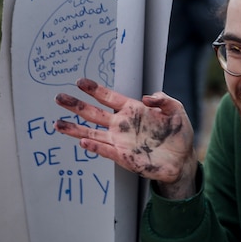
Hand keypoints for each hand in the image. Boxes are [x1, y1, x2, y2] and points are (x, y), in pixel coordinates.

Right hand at [54, 78, 197, 199]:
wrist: (183, 159)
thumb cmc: (178, 134)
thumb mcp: (176, 111)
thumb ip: (164, 100)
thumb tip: (147, 98)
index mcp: (132, 110)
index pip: (109, 97)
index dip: (95, 90)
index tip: (80, 82)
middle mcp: (122, 125)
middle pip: (93, 114)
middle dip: (76, 106)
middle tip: (59, 97)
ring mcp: (120, 141)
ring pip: (92, 133)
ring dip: (75, 129)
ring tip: (57, 124)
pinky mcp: (124, 157)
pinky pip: (105, 150)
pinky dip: (94, 146)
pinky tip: (82, 141)